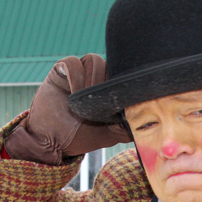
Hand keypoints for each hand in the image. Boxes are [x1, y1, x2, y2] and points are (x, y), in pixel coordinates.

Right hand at [4, 55, 131, 164]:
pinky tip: (75, 93)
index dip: (124, 83)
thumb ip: (128, 124)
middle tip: (104, 102)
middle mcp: (95, 78)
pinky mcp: (61, 71)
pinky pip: (73, 62)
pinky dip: (77, 76)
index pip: (122, 75)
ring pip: (94, 60)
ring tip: (87, 100)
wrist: (52, 142)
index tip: (122, 100)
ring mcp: (78, 73)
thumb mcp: (112, 134)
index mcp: (109, 90)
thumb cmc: (82, 137)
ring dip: (93, 79)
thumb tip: (148, 118)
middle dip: (109, 82)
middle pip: (110, 64)